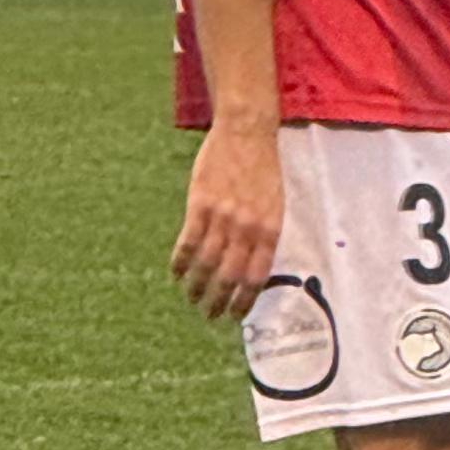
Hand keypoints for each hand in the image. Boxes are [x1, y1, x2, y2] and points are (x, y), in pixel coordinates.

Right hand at [171, 114, 282, 318]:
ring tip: (191, 298)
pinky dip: (180, 261)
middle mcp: (246, 228)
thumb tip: (252, 269)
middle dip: (218, 301)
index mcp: (269, 230)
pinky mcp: (200, 203)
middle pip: (229, 276)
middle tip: (209, 314)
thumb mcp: (274, 206)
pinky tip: (176, 273)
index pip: (256, 277)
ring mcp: (222, 216)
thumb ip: (263, 236)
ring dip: (197, 285)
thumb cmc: (263, 170)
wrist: (246, 133)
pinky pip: (188, 240)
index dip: (243, 301)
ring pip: (206, 262)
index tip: (234, 316)